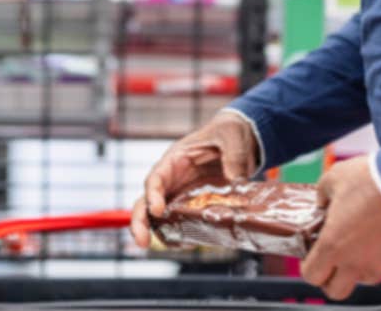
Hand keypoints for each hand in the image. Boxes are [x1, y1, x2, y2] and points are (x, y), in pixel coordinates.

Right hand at [130, 111, 258, 247]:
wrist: (240, 138)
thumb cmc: (228, 132)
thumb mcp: (232, 136)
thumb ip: (233, 157)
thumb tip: (237, 181)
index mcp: (176, 158)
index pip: (157, 177)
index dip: (153, 194)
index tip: (157, 210)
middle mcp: (174, 179)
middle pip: (147, 201)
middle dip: (140, 221)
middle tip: (142, 242)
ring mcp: (182, 194)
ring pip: (160, 218)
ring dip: (159, 234)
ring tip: (167, 247)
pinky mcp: (194, 206)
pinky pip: (183, 224)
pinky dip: (182, 236)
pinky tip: (189, 244)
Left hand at [300, 156, 380, 300]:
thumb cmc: (371, 180)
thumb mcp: (335, 177)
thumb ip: (322, 194)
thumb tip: (322, 201)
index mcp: (333, 245)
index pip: (312, 275)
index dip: (309, 267)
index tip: (311, 255)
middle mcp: (355, 263)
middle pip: (336, 290)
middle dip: (330, 278)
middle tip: (331, 257)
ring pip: (364, 278)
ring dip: (358, 266)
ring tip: (361, 240)